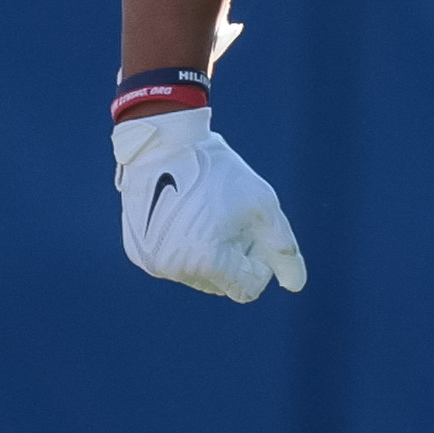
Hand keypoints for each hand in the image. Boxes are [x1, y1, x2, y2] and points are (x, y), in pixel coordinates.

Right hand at [113, 108, 306, 302]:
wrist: (164, 143)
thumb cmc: (219, 172)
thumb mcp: (262, 206)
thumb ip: (283, 248)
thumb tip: (296, 285)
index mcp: (206, 261)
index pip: (246, 289)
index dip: (258, 265)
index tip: (254, 235)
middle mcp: (174, 268)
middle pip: (220, 284)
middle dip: (233, 260)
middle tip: (233, 222)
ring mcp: (152, 261)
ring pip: (196, 274)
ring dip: (209, 255)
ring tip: (211, 217)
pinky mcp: (137, 250)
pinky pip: (171, 261)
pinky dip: (184, 247)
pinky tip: (187, 215)